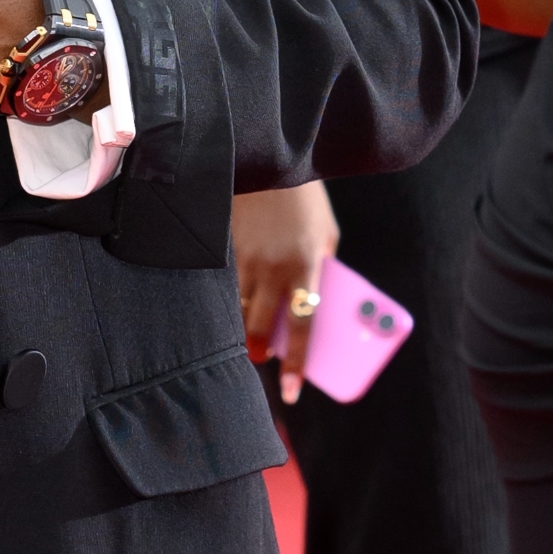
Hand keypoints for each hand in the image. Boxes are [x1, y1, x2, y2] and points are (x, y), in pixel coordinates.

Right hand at [233, 183, 339, 398]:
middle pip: (263, 326)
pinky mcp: (227, 247)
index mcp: (308, 264)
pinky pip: (226, 284)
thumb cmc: (305, 201)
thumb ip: (321, 267)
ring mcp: (247, 258)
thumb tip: (312, 303)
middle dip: (261, 349)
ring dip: (244, 325)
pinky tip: (230, 299)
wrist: (271, 161)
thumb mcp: (326, 234)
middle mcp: (275, 266)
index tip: (291, 391)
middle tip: (262, 358)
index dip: (298, 364)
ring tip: (248, 334)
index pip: (305, 326)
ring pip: (239, 309)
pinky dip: (230, 296)